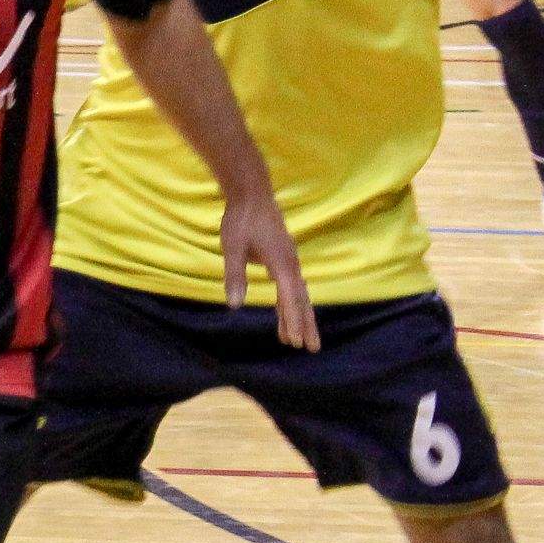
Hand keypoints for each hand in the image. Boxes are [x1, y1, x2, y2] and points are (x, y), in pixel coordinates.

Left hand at [221, 187, 317, 349]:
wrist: (252, 193)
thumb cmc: (241, 219)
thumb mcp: (232, 247)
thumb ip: (235, 276)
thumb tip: (234, 305)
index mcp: (281, 263)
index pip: (290, 298)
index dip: (293, 321)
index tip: (295, 341)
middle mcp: (290, 263)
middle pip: (301, 300)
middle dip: (306, 325)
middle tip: (312, 349)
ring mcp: (289, 260)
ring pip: (298, 294)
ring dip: (300, 316)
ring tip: (300, 340)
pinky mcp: (284, 257)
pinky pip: (292, 286)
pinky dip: (292, 302)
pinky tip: (289, 312)